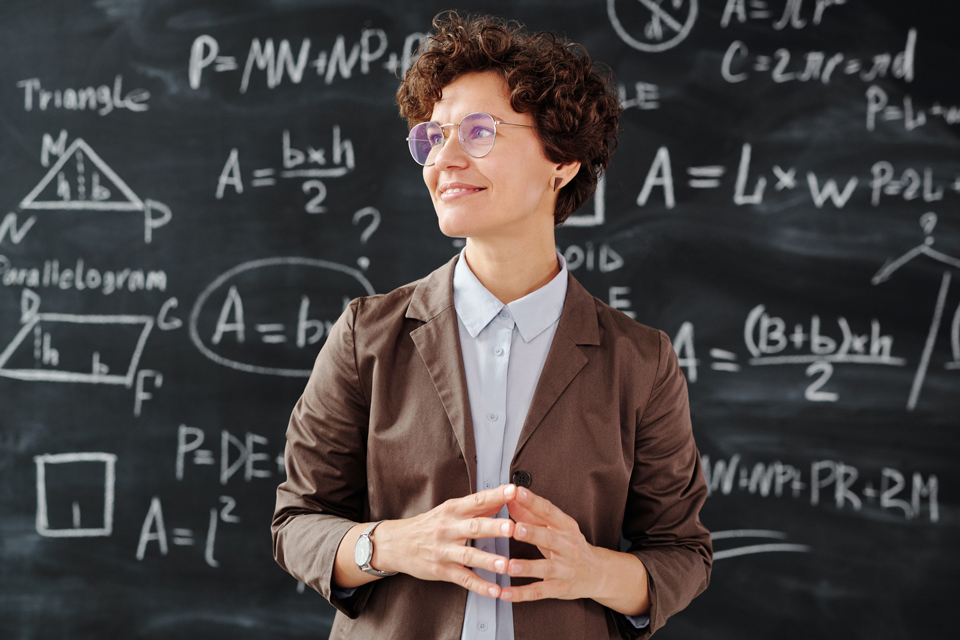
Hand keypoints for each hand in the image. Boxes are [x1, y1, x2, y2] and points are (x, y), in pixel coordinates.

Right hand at [372, 484, 516, 597]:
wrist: (396, 543)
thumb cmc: (426, 525)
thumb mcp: (448, 510)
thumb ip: (475, 506)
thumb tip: (501, 498)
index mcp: (452, 510)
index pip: (476, 500)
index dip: (495, 496)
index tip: (512, 491)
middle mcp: (448, 529)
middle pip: (474, 527)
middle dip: (494, 527)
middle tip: (512, 528)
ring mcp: (444, 551)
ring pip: (469, 555)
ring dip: (488, 560)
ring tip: (505, 564)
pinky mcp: (442, 570)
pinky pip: (463, 579)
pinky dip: (480, 586)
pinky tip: (494, 590)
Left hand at [499, 487, 600, 602]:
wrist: (597, 573)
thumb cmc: (570, 546)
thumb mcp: (555, 527)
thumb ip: (530, 513)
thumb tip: (510, 498)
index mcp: (565, 527)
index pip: (549, 511)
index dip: (533, 501)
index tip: (518, 492)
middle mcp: (567, 546)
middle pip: (549, 538)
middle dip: (532, 533)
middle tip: (515, 528)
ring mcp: (565, 569)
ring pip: (545, 568)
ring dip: (527, 566)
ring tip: (510, 565)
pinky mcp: (559, 588)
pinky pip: (539, 591)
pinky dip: (521, 594)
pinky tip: (505, 593)